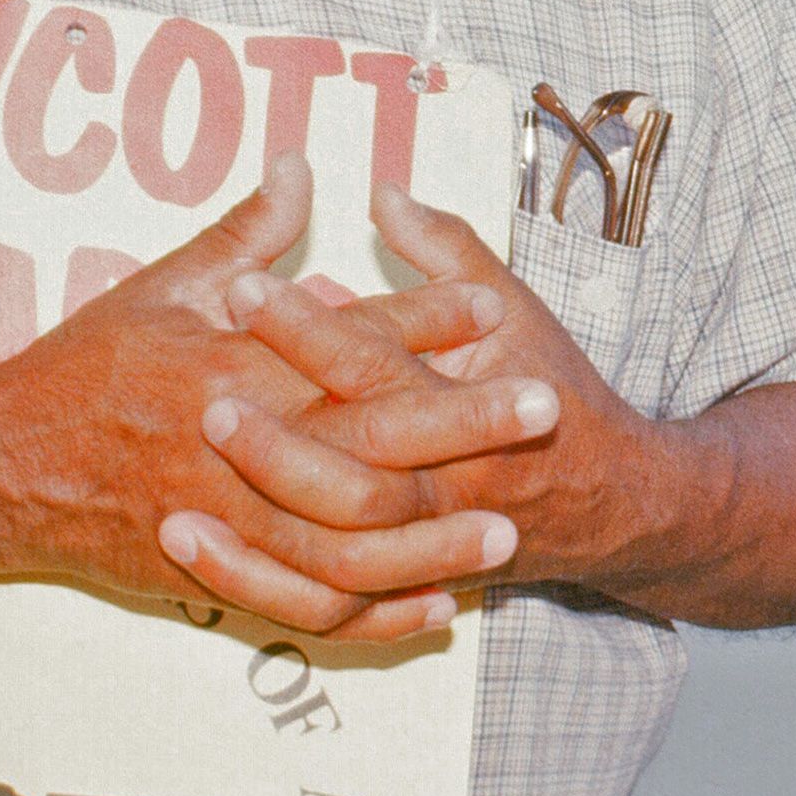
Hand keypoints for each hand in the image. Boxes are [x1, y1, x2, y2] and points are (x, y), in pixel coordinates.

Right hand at [0, 154, 549, 639]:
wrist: (0, 468)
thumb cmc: (86, 366)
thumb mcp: (163, 286)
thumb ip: (244, 231)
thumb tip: (302, 163)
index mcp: (225, 366)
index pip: (342, 340)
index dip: (421, 322)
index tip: (494, 306)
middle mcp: (233, 448)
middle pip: (368, 441)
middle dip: (461, 424)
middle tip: (543, 407)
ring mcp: (227, 524)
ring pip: (347, 545)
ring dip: (433, 539)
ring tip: (509, 531)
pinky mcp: (216, 580)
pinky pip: (308, 608)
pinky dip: (376, 614)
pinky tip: (438, 606)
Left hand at [220, 173, 675, 591]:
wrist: (612, 499)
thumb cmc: (551, 385)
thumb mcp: (510, 305)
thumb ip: (442, 248)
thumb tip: (380, 191)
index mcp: (465, 404)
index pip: (371, 362)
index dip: (304, 326)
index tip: (240, 287)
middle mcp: (444, 482)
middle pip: (347, 467)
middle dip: (270, 433)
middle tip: (200, 392)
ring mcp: (421, 545)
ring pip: (328, 548)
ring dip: (252, 513)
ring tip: (182, 477)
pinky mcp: (397, 585)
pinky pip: (318, 604)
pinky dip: (252, 583)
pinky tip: (186, 549)